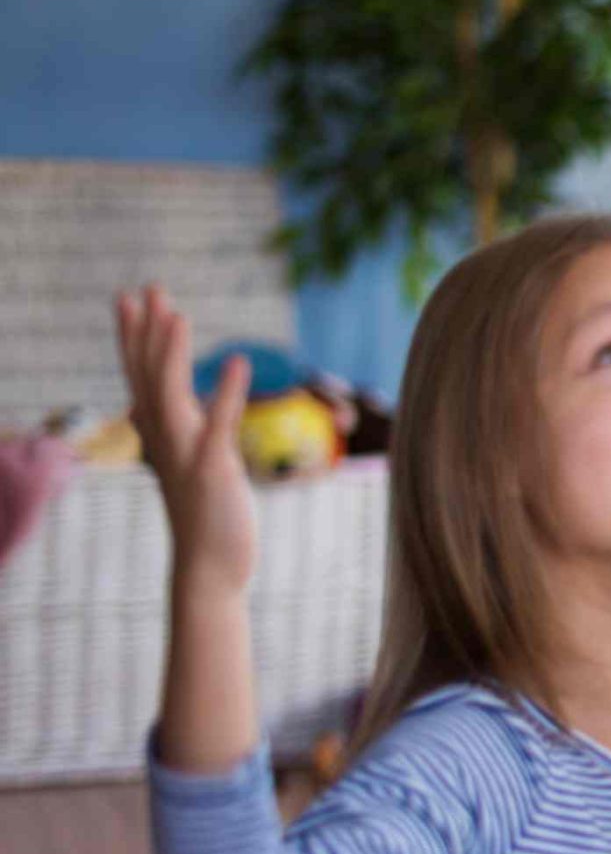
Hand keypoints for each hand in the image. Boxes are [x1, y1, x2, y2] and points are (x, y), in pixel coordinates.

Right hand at [114, 284, 255, 594]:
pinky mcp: (212, 472)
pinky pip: (217, 427)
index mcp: (162, 435)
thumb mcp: (186, 465)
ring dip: (171, 353)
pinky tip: (236, 361)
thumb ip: (170, 433)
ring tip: (177, 312)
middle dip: (146, 331)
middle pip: (148, 376)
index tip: (131, 297)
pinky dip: (224, 394)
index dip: (136, 336)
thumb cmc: (203, 517)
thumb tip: (145, 408)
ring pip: (169, 396)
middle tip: (146, 286)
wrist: (208, 567)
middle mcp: (166, 440)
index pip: (142, 376)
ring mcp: (186, 456)